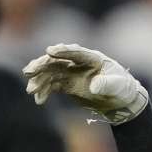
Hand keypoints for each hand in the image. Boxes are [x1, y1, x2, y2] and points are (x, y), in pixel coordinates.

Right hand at [23, 44, 148, 123]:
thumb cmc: (122, 89)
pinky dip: (44, 91)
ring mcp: (71, 73)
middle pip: (57, 60)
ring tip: (31, 90)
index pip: (76, 52)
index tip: (49, 51)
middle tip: (29, 71)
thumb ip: (107, 84)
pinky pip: (51, 85)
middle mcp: (78, 63)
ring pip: (50, 72)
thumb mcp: (118, 86)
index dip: (63, 51)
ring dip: (39, 80)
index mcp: (92, 58)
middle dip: (42, 65)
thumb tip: (94, 86)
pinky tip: (39, 100)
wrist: (119, 100)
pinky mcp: (66, 84)